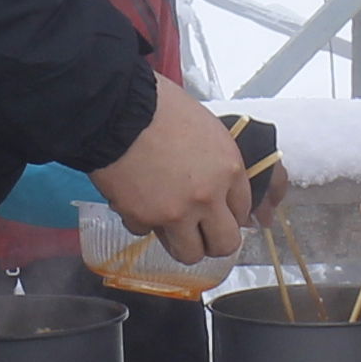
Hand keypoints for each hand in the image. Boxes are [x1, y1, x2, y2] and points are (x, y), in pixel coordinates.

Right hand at [95, 80, 253, 262]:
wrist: (117, 109)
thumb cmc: (159, 107)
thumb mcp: (206, 128)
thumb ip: (217, 164)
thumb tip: (218, 188)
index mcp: (228, 169)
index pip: (243, 210)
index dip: (229, 215)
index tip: (218, 215)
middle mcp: (208, 197)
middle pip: (225, 243)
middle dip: (213, 241)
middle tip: (200, 233)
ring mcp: (176, 212)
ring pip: (190, 254)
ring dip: (180, 243)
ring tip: (168, 228)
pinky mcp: (144, 219)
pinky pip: (147, 233)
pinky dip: (141, 222)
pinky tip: (135, 201)